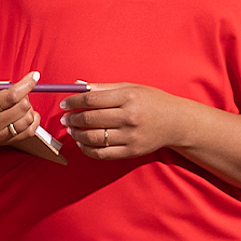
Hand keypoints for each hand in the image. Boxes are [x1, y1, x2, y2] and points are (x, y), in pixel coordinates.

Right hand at [0, 73, 43, 147]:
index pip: (9, 97)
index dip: (26, 85)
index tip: (34, 75)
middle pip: (21, 108)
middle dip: (26, 94)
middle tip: (19, 88)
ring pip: (26, 120)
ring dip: (29, 107)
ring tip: (21, 100)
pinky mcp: (3, 142)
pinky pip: (27, 133)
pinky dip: (33, 121)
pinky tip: (29, 112)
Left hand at [59, 82, 198, 160]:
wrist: (176, 122)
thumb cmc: (151, 101)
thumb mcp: (131, 88)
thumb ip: (103, 88)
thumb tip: (78, 86)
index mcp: (128, 97)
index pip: (91, 100)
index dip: (73, 102)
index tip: (64, 104)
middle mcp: (129, 117)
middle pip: (91, 118)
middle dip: (72, 119)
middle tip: (65, 119)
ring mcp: (130, 136)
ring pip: (94, 137)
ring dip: (77, 135)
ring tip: (72, 131)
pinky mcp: (131, 151)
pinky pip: (102, 153)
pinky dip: (88, 150)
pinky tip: (83, 143)